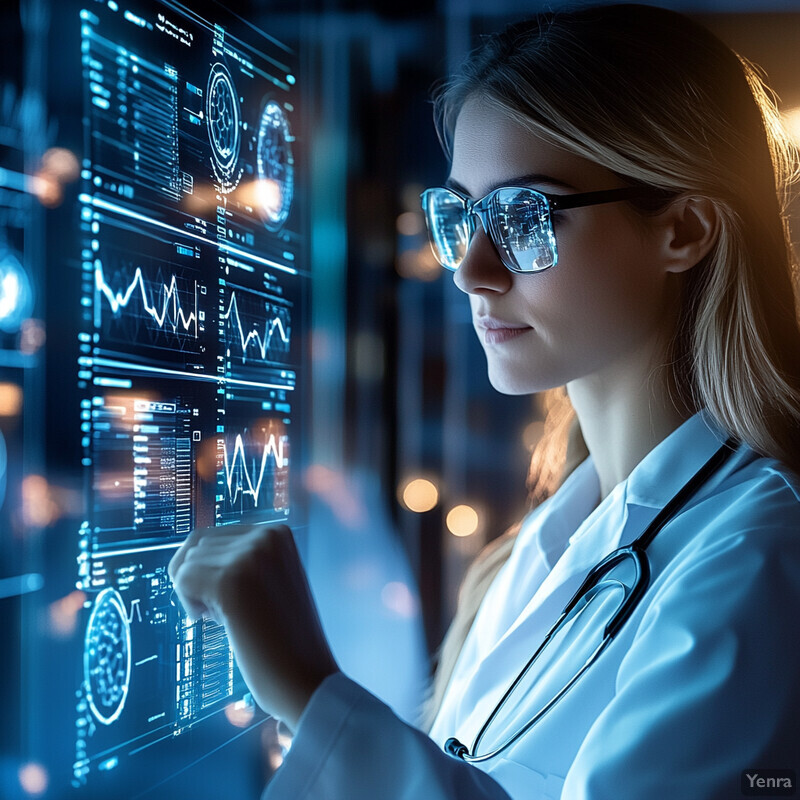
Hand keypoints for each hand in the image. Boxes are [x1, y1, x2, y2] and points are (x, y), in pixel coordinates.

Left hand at [168, 524, 338, 730]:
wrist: (308, 678)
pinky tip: (216, 622)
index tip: (223, 600)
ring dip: (194, 594)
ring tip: (226, 618)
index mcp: (277, 533)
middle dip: (196, 580)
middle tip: (221, 612)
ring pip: (187, 563)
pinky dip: (189, 605)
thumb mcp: (271, 579)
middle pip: (195, 545)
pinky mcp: (232, 581)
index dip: (205, 570)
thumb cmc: (285, 637)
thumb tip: (191, 550)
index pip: (212, 535)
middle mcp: (266, 536)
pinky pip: (182, 580)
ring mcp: (250, 556)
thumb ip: (243, 559)